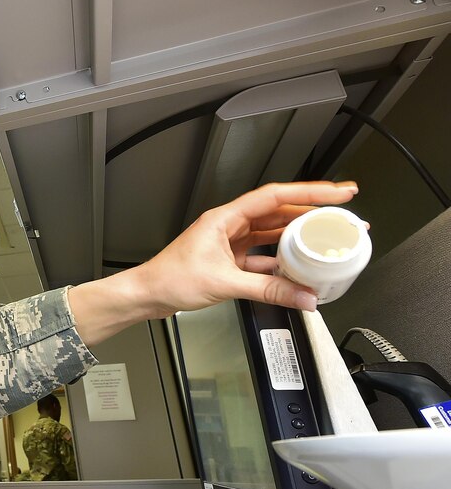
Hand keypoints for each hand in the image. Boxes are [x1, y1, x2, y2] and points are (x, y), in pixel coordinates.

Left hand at [67, 181, 358, 346]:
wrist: (146, 295)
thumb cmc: (169, 279)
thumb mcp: (225, 284)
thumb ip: (268, 291)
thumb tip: (301, 295)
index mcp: (225, 218)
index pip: (275, 196)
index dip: (310, 193)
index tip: (338, 192)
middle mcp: (228, 226)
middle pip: (277, 212)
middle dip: (311, 213)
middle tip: (341, 215)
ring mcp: (228, 243)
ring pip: (270, 234)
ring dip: (296, 237)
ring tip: (324, 239)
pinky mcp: (227, 261)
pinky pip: (260, 256)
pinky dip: (278, 262)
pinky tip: (294, 269)